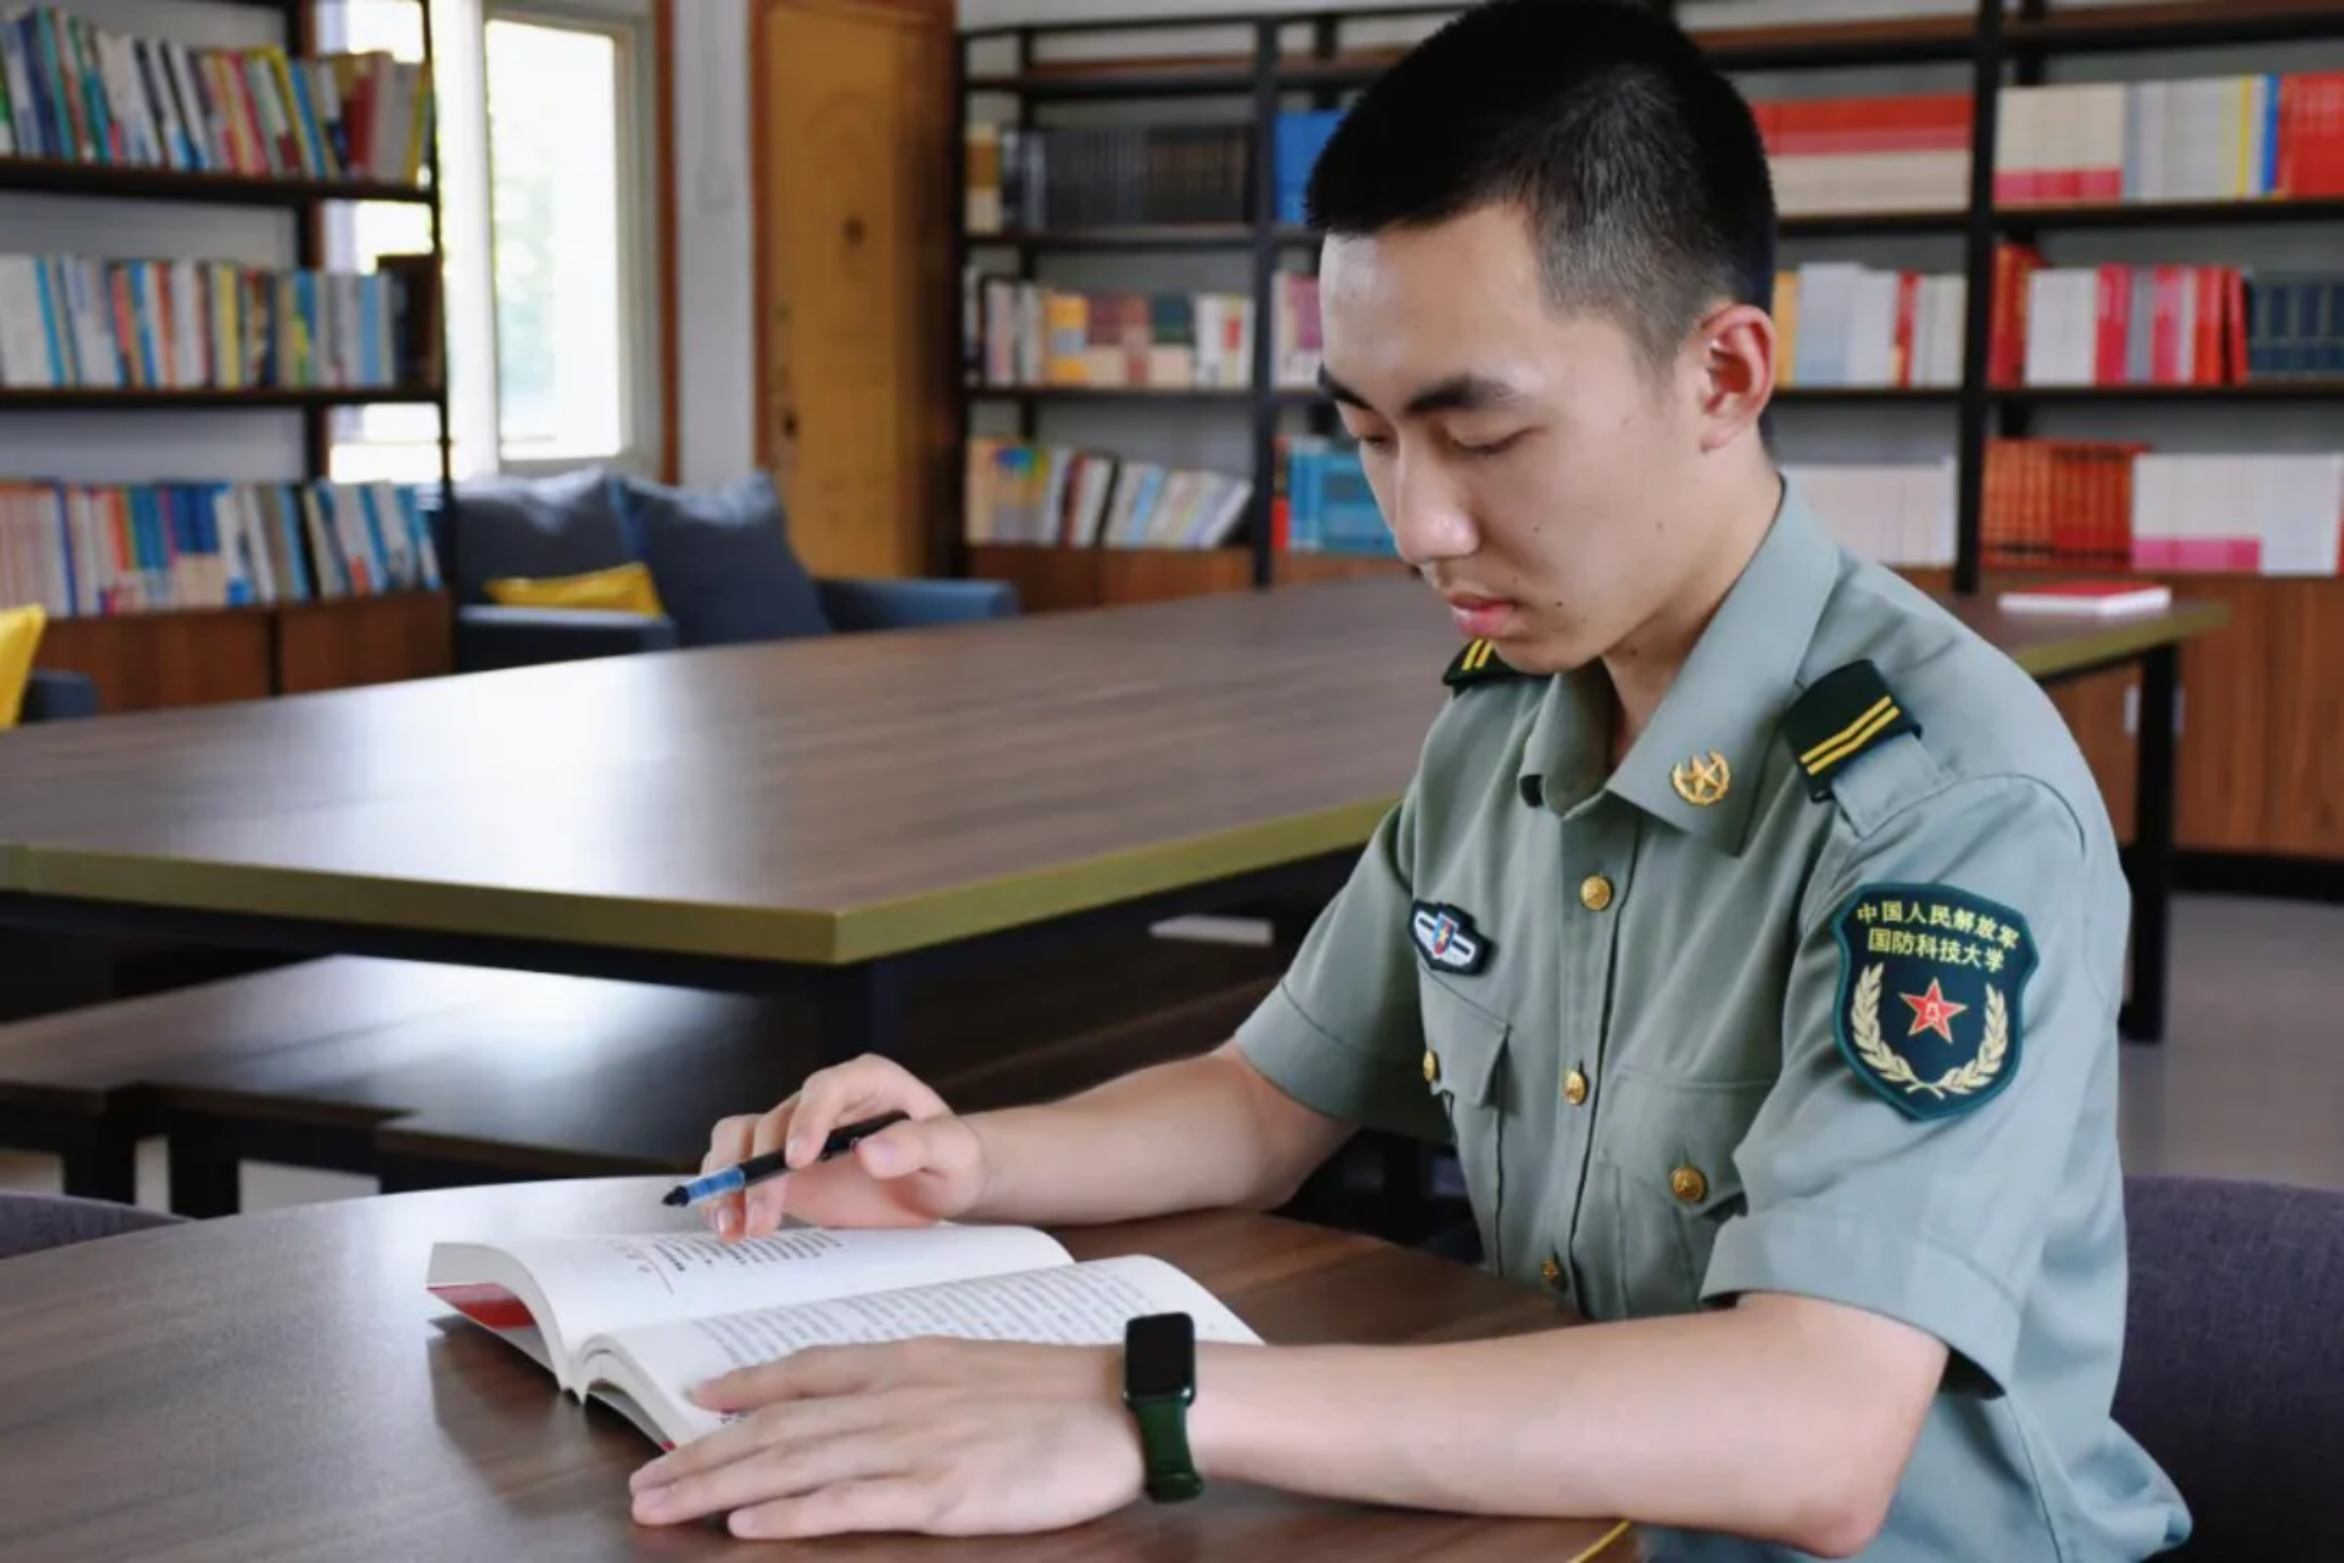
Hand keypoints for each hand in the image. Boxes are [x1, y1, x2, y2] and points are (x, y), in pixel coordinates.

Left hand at [628, 1338, 1144, 1539]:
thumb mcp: (971, 1365)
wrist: (1122, 1403)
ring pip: (795, 1463)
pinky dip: (792, 1513)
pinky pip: (849, 1502)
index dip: (740, 1389)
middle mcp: (895, 1396)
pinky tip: (746, 1525)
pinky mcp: (940, 1491)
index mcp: (905, 1360)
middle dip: (701, 1455)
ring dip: (718, 1486)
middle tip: (643, 1482)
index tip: (690, 1405)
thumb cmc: (1057, 1391)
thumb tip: (855, 1392)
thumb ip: (909, 1378)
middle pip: (777, 1425)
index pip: (803, 1370)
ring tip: (663, 1506)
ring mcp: (914, 1444)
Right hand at [699, 1054, 990, 1239]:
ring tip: (733, 1228)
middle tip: (764, 1216)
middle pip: (773, 1120)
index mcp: (867, 1082)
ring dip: (728, 1182)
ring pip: (740, 1139)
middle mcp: (823, 1102)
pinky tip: (733, 1229)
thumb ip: (919, 1146)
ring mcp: (797, 1134)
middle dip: (761, 1169)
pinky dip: (727, 1198)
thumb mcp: (953, 1152)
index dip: (806, 1120)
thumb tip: (871, 1152)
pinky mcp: (782, 1169)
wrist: (942, 1183)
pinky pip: (739, 1171)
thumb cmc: (952, 1159)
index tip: (798, 1161)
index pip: (825, 1088)